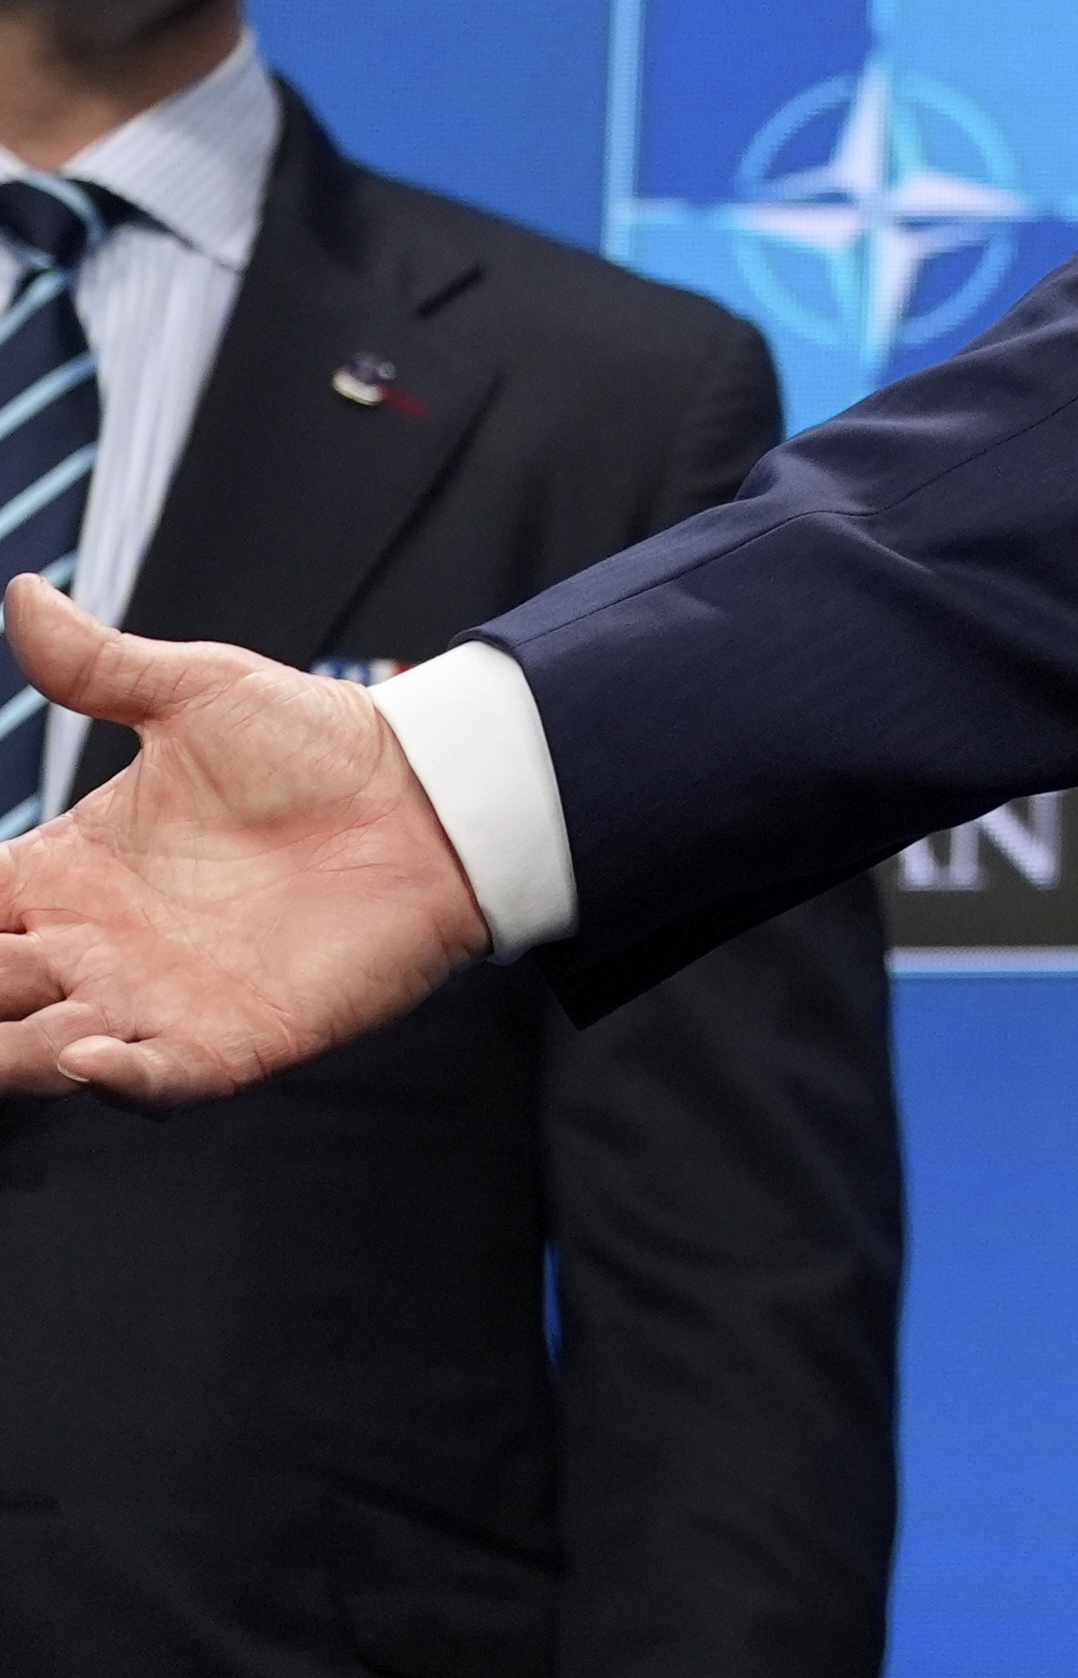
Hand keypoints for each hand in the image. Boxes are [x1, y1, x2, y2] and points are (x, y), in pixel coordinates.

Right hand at [0, 573, 489, 1105]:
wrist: (434, 797)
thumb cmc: (318, 748)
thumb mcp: (201, 694)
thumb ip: (99, 664)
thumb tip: (23, 592)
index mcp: (64, 872)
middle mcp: (87, 947)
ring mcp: (150, 1002)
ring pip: (30, 1057)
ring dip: (2, 1051)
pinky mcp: (225, 1041)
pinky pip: (149, 1084)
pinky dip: (112, 1081)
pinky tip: (87, 1054)